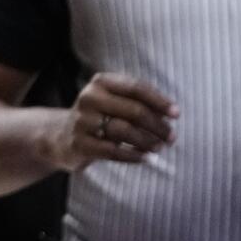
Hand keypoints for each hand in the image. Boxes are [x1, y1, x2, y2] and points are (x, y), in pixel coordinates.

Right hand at [43, 72, 177, 172]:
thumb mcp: (115, 102)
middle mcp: (89, 97)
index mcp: (101, 82)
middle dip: (157, 125)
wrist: (63, 136)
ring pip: (124, 130)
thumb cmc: (101, 117)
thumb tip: (170, 115)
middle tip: (171, 137)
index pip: (135, 87)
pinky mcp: (80, 143)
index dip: (159, 101)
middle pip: (133, 110)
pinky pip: (112, 151)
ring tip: (159, 147)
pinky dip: (133, 155)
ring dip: (147, 140)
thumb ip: (140, 103)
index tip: (176, 114)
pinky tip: (145, 158)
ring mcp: (82, 121)